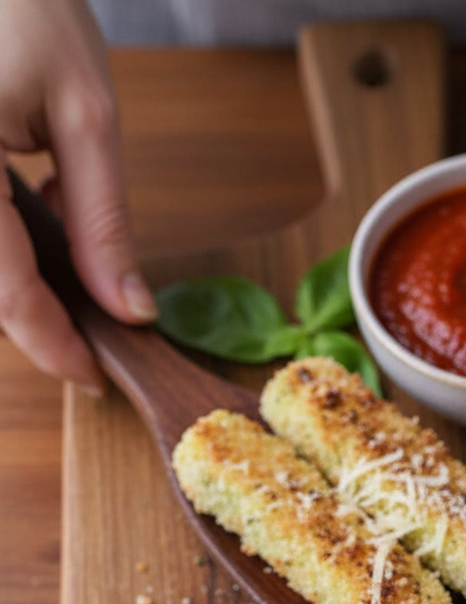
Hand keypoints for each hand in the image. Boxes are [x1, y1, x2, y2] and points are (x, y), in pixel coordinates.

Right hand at [0, 0, 154, 390]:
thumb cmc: (26, 1)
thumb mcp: (84, 112)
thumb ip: (103, 222)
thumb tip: (127, 308)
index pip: (5, 293)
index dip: (52, 346)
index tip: (93, 377)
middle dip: (33, 318)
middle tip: (89, 334)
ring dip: (12, 282)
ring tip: (63, 265)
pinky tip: (24, 205)